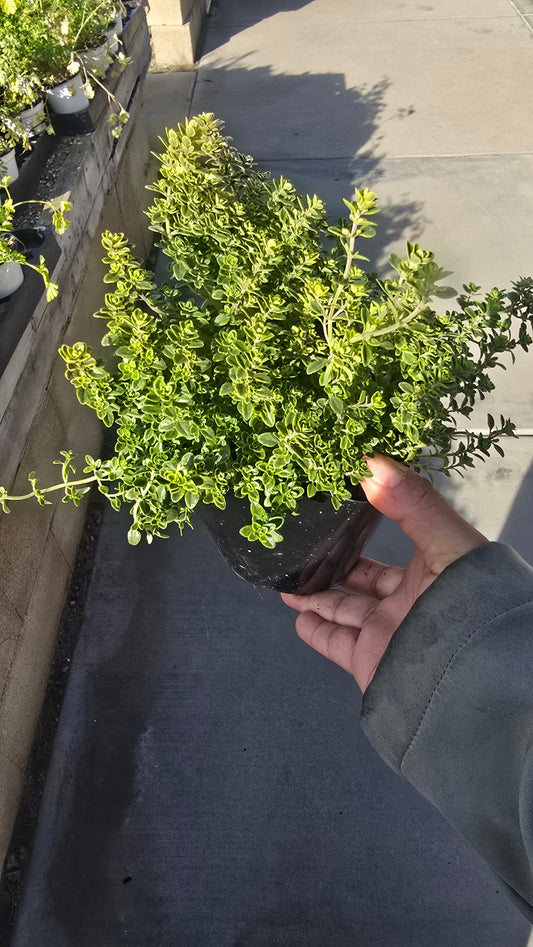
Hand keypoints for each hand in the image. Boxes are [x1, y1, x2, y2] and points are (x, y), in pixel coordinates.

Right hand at [281, 455, 487, 691]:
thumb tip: (372, 464)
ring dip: (316, 597)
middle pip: (362, 581)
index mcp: (430, 571)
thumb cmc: (470, 602)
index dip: (362, 533)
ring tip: (289, 580)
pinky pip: (337, 644)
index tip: (331, 513)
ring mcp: (388, 633)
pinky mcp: (370, 661)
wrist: (471, 674)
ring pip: (344, 611)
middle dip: (334, 565)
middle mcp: (408, 602)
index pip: (390, 551)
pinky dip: (316, 632)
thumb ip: (413, 503)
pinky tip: (298, 616)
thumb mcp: (448, 542)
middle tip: (304, 547)